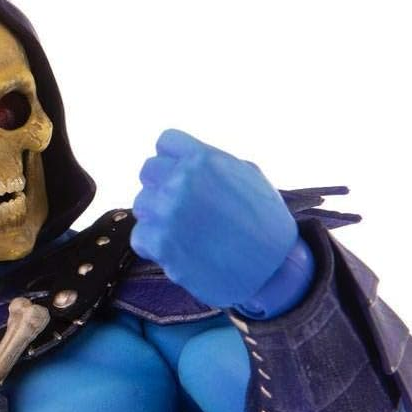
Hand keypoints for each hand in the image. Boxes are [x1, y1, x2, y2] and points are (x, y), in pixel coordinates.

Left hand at [131, 129, 298, 308]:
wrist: (273, 270)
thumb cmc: (264, 223)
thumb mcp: (249, 176)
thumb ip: (213, 163)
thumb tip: (186, 158)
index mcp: (203, 159)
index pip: (166, 142)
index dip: (173, 159)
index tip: (182, 176)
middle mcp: (181, 182)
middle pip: (148, 171)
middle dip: (162, 186)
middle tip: (184, 207)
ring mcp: (167, 212)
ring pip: (141, 204)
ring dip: (157, 217)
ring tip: (185, 230)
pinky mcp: (160, 243)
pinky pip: (139, 236)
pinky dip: (154, 245)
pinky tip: (179, 248)